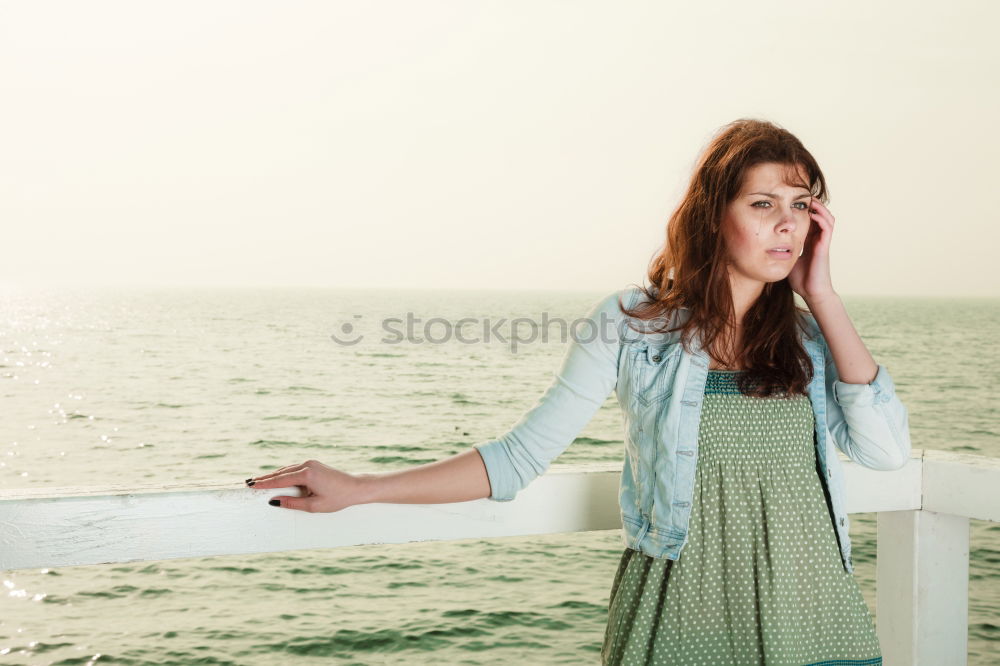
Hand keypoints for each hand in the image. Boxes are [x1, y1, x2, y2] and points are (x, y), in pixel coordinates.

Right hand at [246, 459, 367, 512]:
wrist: (356, 487)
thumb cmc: (338, 498)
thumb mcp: (314, 506)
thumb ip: (293, 503)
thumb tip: (274, 501)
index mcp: (307, 474)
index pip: (280, 480)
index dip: (264, 484)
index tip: (250, 485)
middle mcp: (307, 465)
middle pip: (281, 472)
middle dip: (265, 478)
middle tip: (248, 482)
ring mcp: (311, 463)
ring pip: (286, 469)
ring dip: (273, 475)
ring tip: (258, 481)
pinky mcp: (313, 464)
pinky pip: (294, 469)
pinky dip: (283, 474)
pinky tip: (276, 478)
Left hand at [787, 198, 835, 302]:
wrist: (812, 293)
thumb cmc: (800, 280)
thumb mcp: (786, 260)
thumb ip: (779, 251)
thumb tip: (763, 245)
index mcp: (809, 242)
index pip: (809, 220)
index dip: (803, 210)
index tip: (792, 201)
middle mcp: (817, 239)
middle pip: (819, 215)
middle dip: (812, 204)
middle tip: (802, 195)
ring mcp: (822, 242)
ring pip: (827, 218)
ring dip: (820, 208)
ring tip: (810, 199)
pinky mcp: (824, 247)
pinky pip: (827, 227)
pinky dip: (821, 218)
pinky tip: (812, 213)